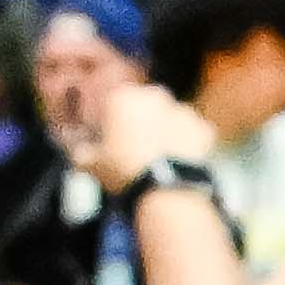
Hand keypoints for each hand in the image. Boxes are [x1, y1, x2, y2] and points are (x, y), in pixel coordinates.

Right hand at [86, 81, 219, 189]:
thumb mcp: (92, 165)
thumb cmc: (125, 171)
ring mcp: (182, 109)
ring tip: (159, 159)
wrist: (166, 188)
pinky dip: (188, 144)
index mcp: (123, 97)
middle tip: (136, 150)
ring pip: (170, 118)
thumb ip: (83, 154)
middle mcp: (154, 96)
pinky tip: (178, 162)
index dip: (111, 124)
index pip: (113, 104)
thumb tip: (81, 156)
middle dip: (141, 124)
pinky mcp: (203, 127)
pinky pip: (193, 133)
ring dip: (165, 132)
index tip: (110, 141)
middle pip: (145, 108)